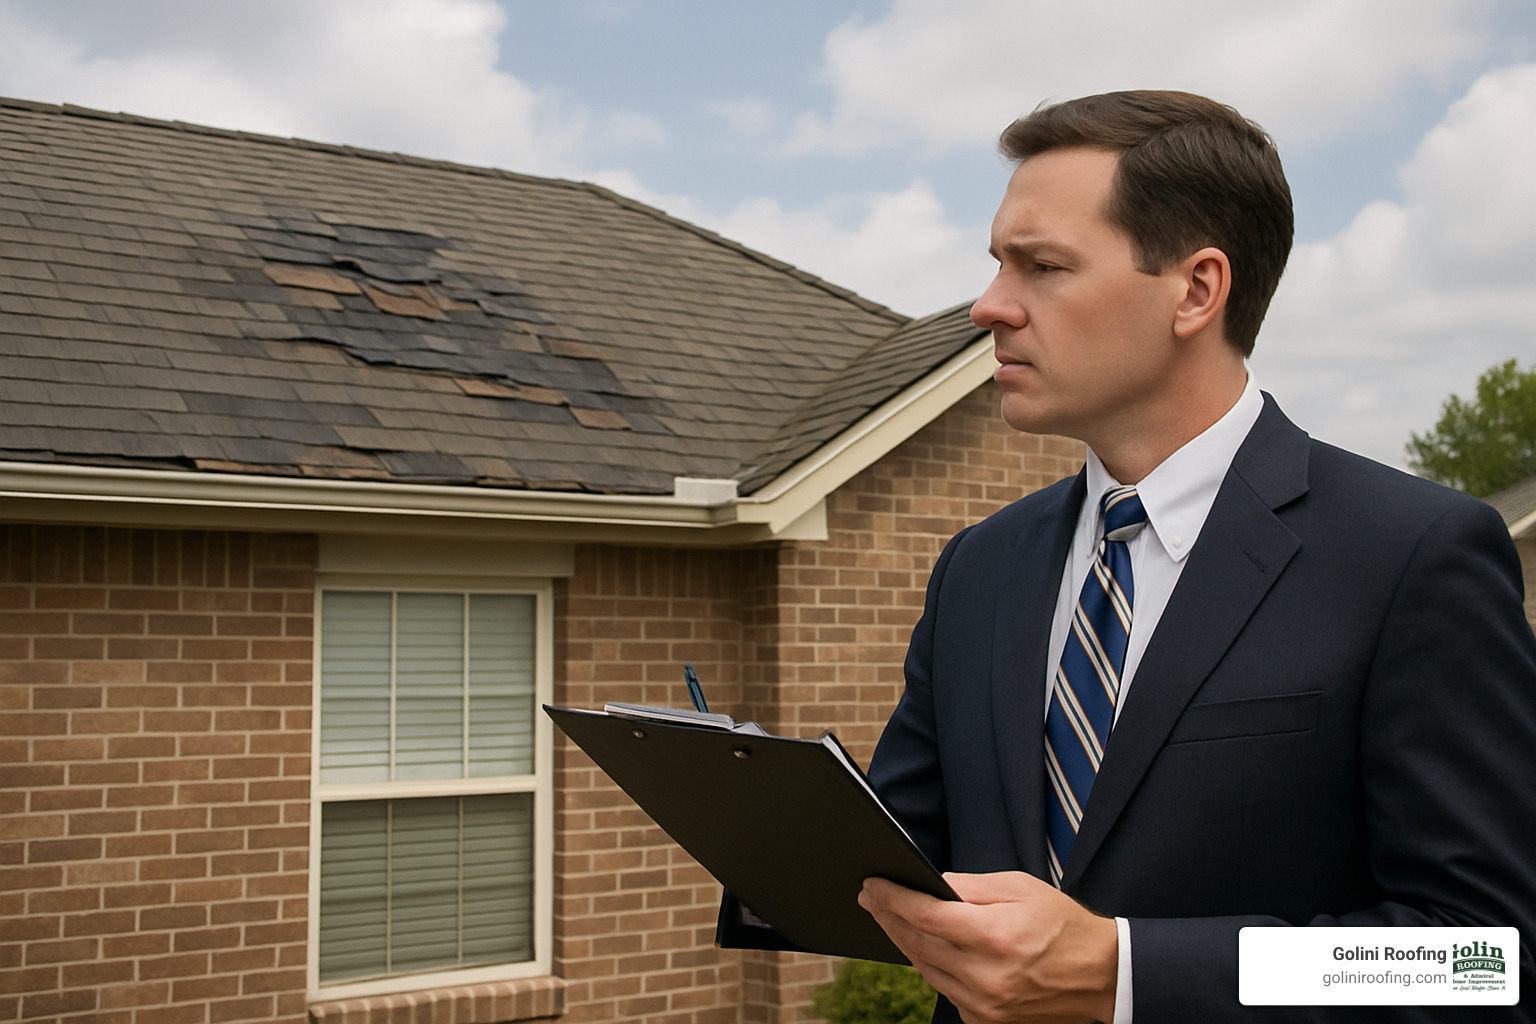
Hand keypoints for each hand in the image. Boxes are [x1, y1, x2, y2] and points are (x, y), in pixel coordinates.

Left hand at [858, 871, 1117, 1023]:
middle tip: (871, 898)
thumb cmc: (1062, 926)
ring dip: (904, 942)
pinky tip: (924, 948)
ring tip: (891, 918)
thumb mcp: (1021, 889)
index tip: (872, 885)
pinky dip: (931, 968)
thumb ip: (971, 886)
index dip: (892, 898)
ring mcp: (985, 1005)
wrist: (1101, 976)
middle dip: (888, 917)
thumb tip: (932, 883)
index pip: (925, 915)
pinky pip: (945, 991)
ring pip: (925, 969)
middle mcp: (986, 976)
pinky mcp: (987, 1022)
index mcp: (994, 936)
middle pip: (917, 943)